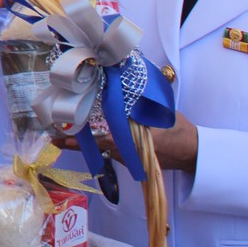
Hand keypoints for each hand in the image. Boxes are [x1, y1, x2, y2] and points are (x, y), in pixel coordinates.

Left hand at [53, 112, 198, 173]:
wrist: (192, 152)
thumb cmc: (177, 129)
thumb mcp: (158, 112)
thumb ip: (138, 102)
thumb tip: (120, 85)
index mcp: (131, 139)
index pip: (100, 138)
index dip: (81, 136)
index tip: (62, 134)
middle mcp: (126, 151)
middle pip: (95, 146)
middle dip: (75, 142)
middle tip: (55, 137)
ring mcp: (128, 158)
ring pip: (100, 150)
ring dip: (83, 144)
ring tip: (62, 137)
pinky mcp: (130, 160)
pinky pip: (110, 152)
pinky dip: (98, 145)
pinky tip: (87, 139)